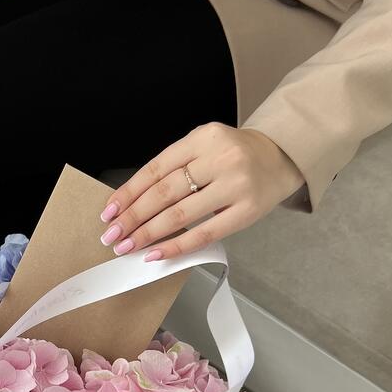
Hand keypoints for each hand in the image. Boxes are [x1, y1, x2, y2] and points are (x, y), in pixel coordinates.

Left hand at [97, 123, 305, 259]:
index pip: (155, 169)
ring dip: (148, 233)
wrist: (282, 156)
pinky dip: (176, 246)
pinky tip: (156, 253)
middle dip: (132, 217)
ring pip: (180, 214)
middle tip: (112, 235)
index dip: (128, 193)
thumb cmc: (234, 155)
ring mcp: (235, 185)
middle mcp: (219, 158)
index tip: (109, 212)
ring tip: (127, 246)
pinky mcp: (247, 211)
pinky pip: (204, 234)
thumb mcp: (204, 146)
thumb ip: (174, 167)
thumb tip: (131, 202)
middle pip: (164, 193)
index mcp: (203, 137)